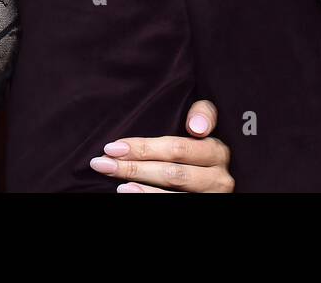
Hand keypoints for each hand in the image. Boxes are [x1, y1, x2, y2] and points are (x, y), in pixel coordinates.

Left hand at [88, 99, 234, 192]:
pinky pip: (175, 205)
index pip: (177, 148)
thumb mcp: (205, 130)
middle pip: (171, 173)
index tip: (113, 147)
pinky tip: (128, 192)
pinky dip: (148, 198)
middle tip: (101, 162)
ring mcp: (213, 196)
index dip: (144, 148)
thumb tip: (197, 126)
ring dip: (139, 185)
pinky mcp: (207, 206)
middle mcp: (219, 178)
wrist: (209, 179)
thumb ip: (203, 114)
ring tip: (114, 178)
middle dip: (133, 166)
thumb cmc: (201, 149)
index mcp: (218, 151)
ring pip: (172, 192)